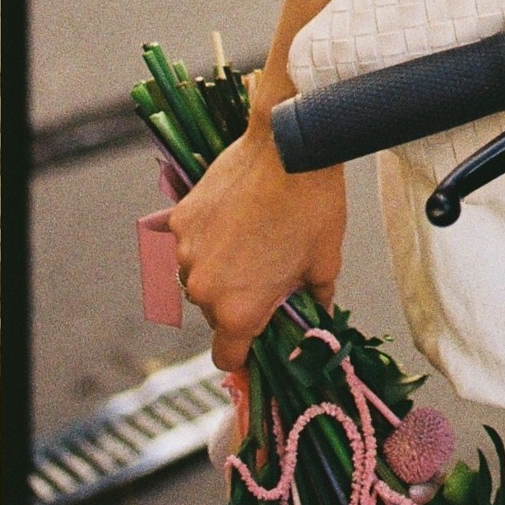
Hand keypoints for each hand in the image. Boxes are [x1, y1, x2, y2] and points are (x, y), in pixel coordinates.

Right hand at [166, 106, 346, 373]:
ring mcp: (186, 252)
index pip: (226, 357)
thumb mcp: (325, 263)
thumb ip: (314, 301)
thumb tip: (314, 315)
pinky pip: (189, 242)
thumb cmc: (313, 205)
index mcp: (239, 310)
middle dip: (238, 301)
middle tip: (267, 274)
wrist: (290, 148)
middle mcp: (203, 289)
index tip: (255, 343)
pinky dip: (207, 236)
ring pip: (199, 277)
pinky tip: (235, 216)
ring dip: (219, 269)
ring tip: (253, 238)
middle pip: (214, 314)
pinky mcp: (179, 220)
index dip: (243, 355)